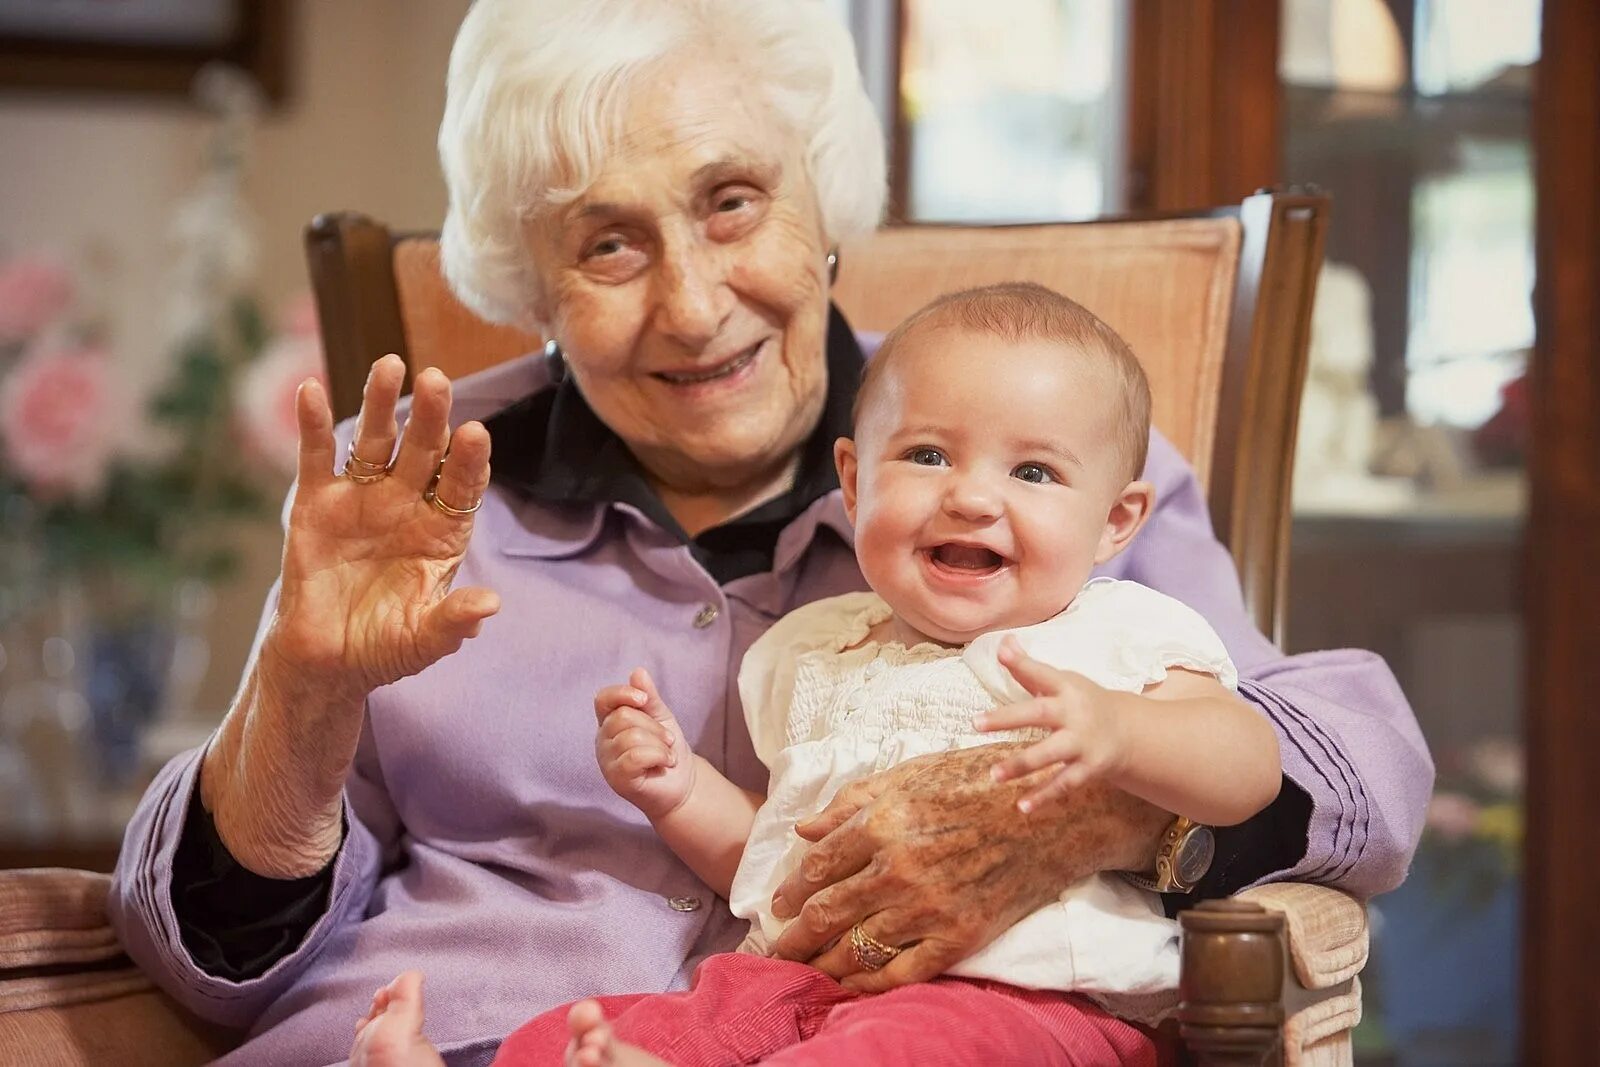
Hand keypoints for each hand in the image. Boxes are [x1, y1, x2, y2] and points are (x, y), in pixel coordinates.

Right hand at [271, 356, 500, 705]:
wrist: (325, 659)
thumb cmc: (383, 648)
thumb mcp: (422, 642)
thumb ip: (453, 622)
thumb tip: (491, 606)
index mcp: (442, 531)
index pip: (463, 487)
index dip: (469, 462)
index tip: (476, 434)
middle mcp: (408, 504)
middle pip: (424, 451)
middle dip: (431, 416)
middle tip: (437, 379)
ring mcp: (363, 498)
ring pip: (376, 441)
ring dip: (382, 403)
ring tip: (390, 364)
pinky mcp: (317, 502)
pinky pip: (317, 456)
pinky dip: (312, 425)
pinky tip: (311, 389)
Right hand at [594, 668, 694, 819]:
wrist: (683, 783)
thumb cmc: (667, 749)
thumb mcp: (661, 717)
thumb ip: (648, 696)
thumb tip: (637, 671)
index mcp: (610, 721)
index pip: (603, 698)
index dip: (622, 694)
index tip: (644, 699)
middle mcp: (603, 740)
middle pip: (623, 716)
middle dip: (654, 726)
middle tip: (668, 740)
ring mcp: (607, 760)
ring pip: (632, 736)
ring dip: (660, 744)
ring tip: (667, 755)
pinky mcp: (617, 779)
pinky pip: (635, 756)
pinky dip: (658, 756)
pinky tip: (665, 763)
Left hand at [767, 745, 1167, 992]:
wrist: (1052, 815)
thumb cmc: (979, 783)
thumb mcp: (911, 774)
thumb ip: (853, 802)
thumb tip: (804, 830)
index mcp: (883, 822)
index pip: (818, 867)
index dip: (791, 890)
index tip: (778, 903)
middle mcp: (898, 868)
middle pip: (827, 913)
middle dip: (794, 936)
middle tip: (777, 948)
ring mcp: (928, 907)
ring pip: (856, 947)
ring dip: (822, 963)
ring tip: (804, 970)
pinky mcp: (958, 936)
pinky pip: (900, 971)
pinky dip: (869, 983)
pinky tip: (851, 985)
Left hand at [974, 635, 1130, 811]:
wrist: (1127, 732)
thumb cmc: (1083, 701)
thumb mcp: (1062, 681)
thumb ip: (1029, 668)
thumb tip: (1003, 642)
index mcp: (1066, 688)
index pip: (1041, 673)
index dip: (1022, 663)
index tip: (1003, 652)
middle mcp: (1074, 714)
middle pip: (1039, 714)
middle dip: (1008, 718)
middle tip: (976, 723)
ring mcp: (1082, 743)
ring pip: (1049, 755)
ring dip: (1020, 765)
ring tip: (993, 775)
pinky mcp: (1088, 768)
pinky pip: (1063, 784)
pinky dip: (1043, 797)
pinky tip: (1021, 807)